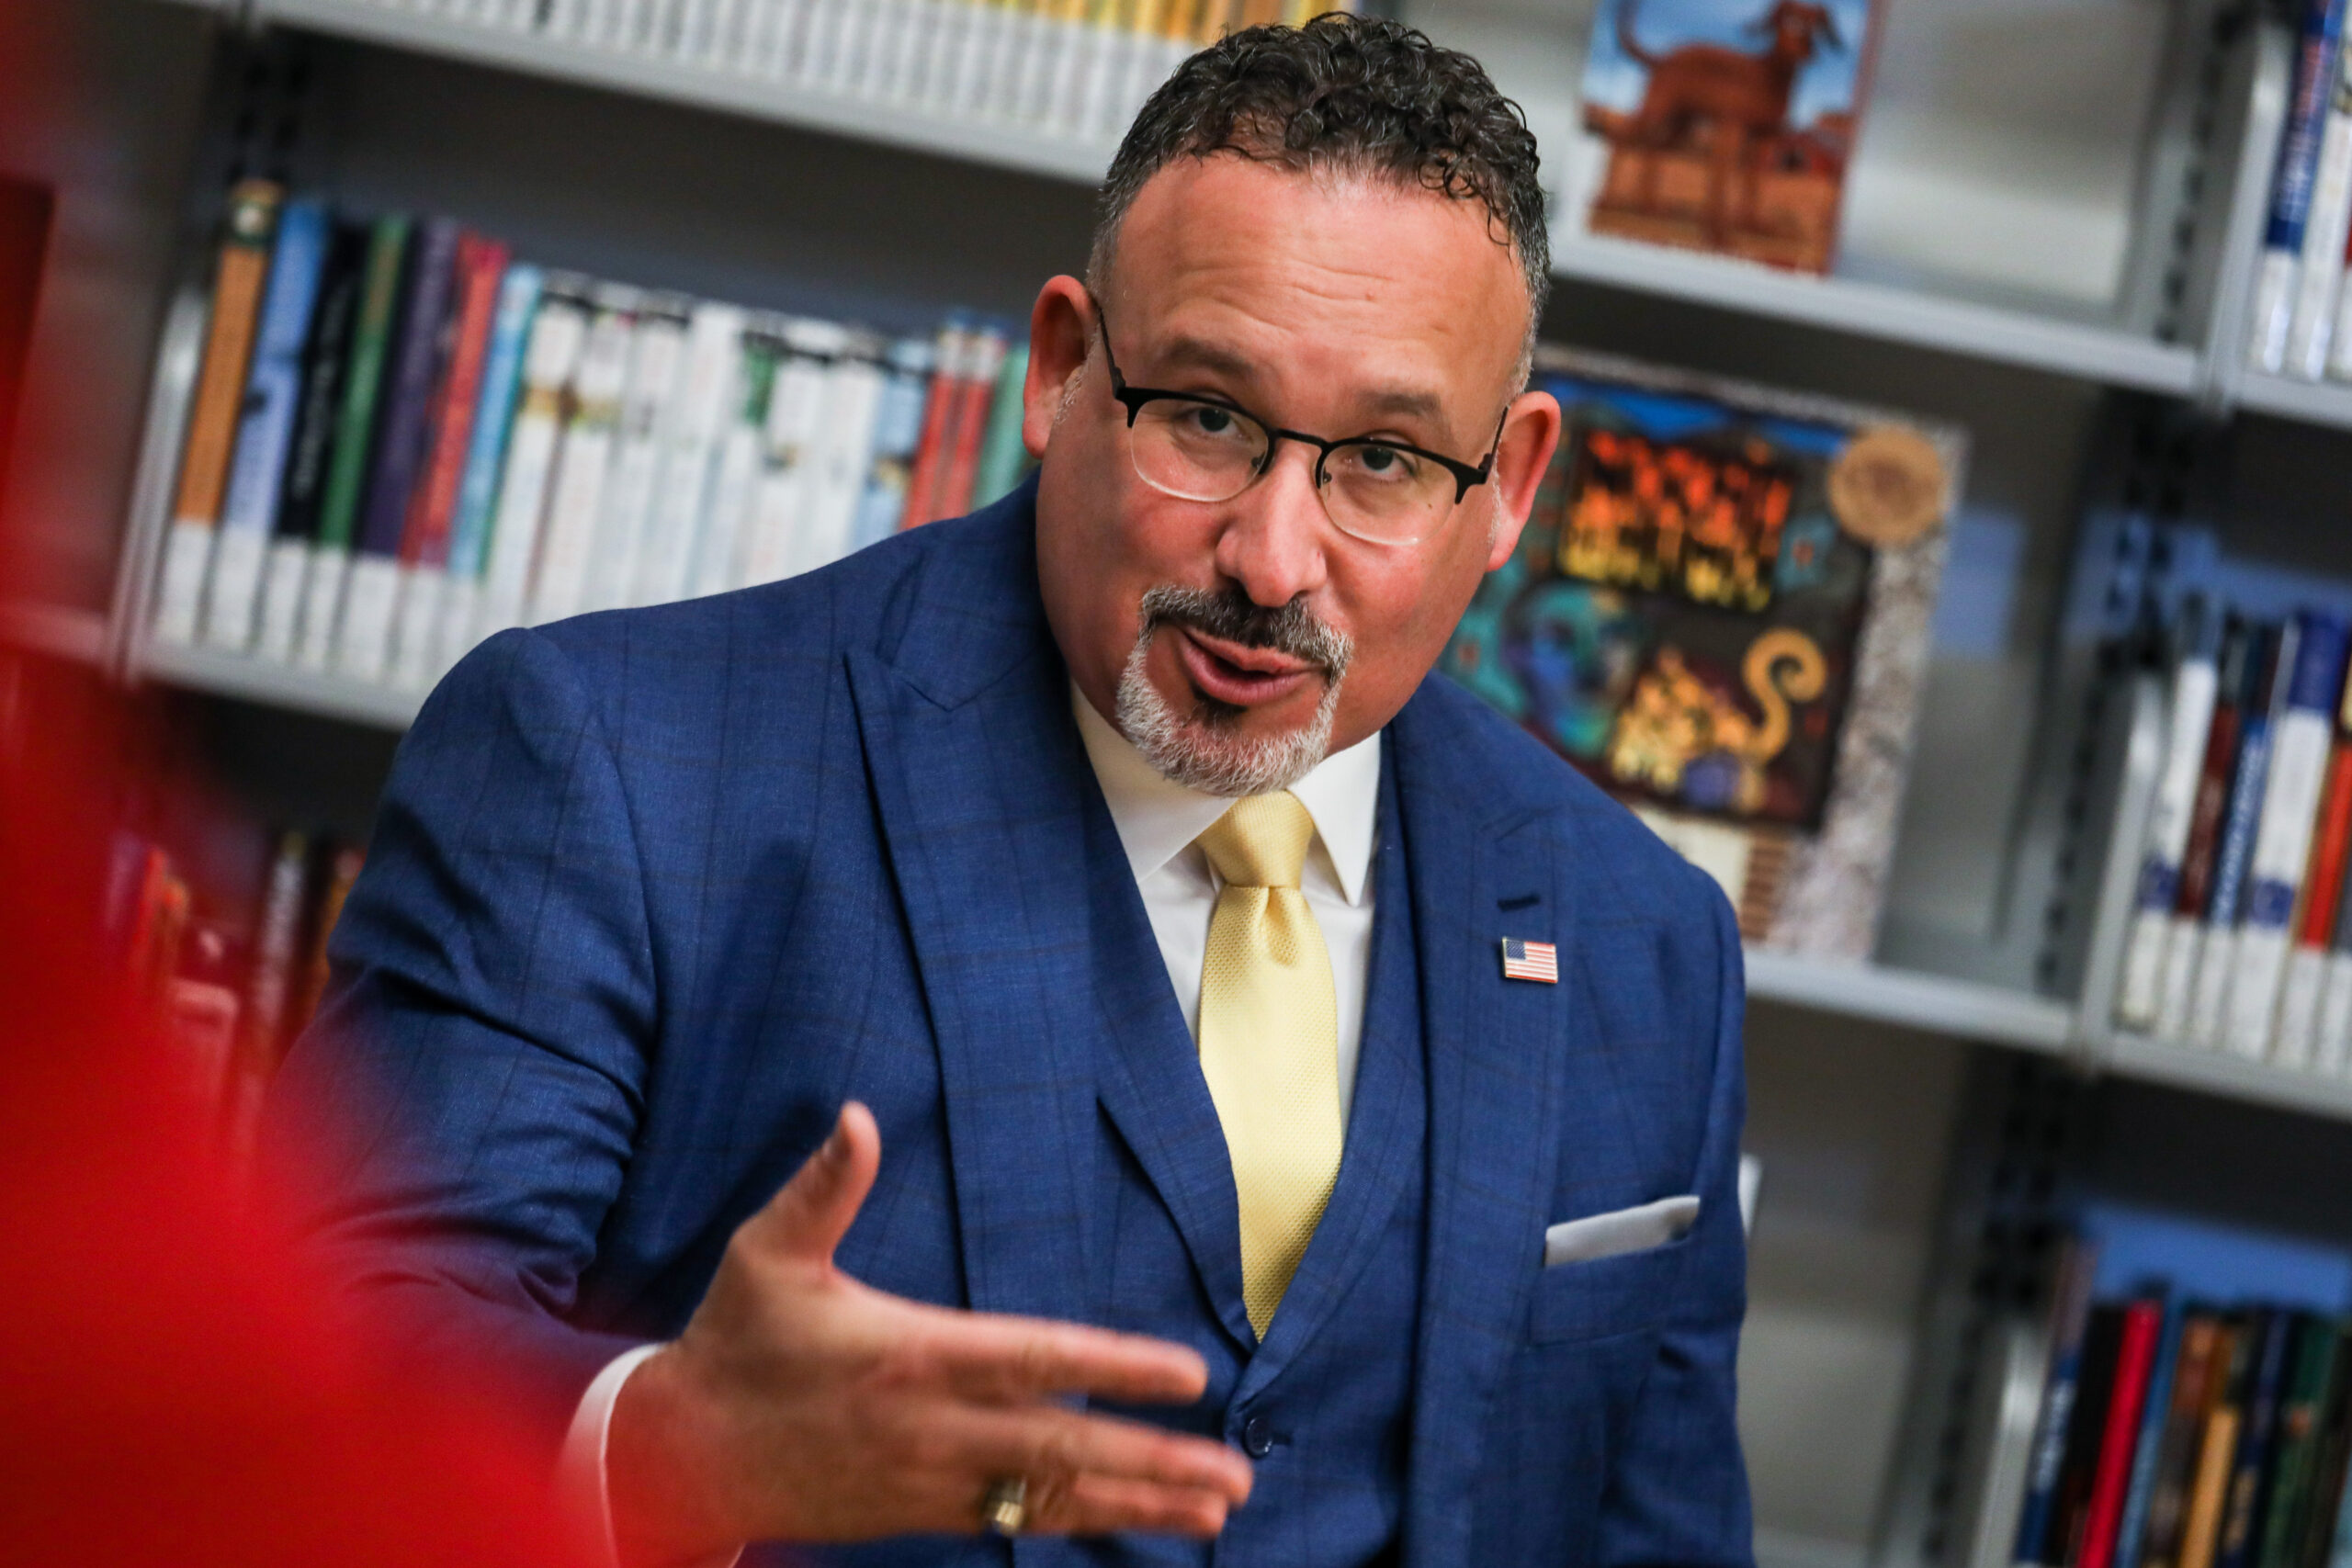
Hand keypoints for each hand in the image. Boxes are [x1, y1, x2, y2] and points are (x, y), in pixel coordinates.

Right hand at [606, 1102, 1253, 1563]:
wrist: (678, 1460)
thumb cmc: (734, 1343)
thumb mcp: (767, 1255)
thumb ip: (823, 1187)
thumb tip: (856, 1115)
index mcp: (912, 1356)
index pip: (1034, 1361)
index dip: (1113, 1368)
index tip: (1186, 1375)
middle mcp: (934, 1428)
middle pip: (1062, 1451)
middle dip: (1152, 1462)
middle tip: (1232, 1475)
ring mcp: (932, 1481)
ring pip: (1051, 1498)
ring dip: (1138, 1503)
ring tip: (1215, 1509)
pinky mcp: (922, 1513)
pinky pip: (1019, 1521)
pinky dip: (1084, 1522)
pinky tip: (1139, 1519)